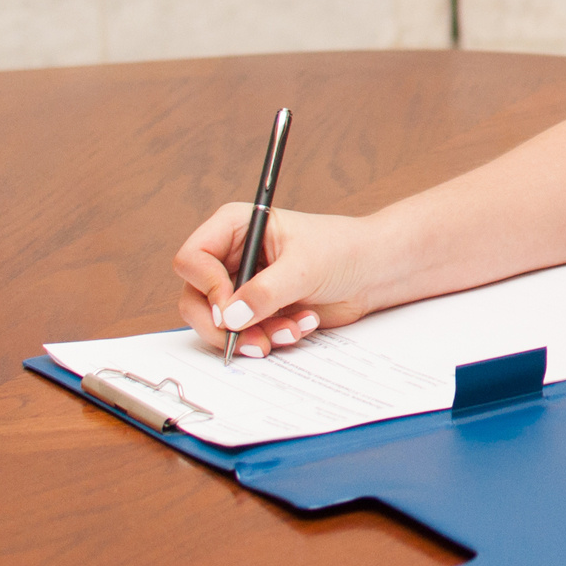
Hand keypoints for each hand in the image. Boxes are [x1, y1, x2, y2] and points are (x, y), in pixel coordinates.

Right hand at [173, 204, 378, 358]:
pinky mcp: (256, 311)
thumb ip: (266, 292)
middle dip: (224, 326)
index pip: (192, 258)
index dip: (206, 286)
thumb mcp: (304, 267)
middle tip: (253, 338)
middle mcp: (232, 257)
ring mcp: (242, 286)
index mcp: (236, 227)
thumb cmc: (343, 250)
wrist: (373, 271)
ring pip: (218, 324)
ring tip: (292, 330)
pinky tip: (302, 325)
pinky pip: (244, 335)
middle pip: (195, 299)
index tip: (231, 308)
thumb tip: (231, 318)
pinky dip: (269, 338)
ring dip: (252, 336)